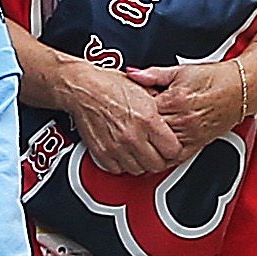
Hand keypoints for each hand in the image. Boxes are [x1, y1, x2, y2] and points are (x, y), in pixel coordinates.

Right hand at [60, 59, 182, 174]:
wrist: (82, 87)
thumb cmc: (109, 85)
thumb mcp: (144, 89)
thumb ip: (160, 109)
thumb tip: (171, 120)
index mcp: (148, 119)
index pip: (173, 150)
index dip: (174, 150)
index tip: (171, 147)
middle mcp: (133, 135)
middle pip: (157, 165)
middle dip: (159, 159)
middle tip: (156, 152)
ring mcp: (117, 146)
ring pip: (138, 170)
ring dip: (141, 163)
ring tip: (139, 152)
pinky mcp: (102, 152)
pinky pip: (118, 170)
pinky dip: (121, 165)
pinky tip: (124, 153)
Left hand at [130, 58, 253, 147]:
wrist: (240, 89)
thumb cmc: (214, 79)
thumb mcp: (180, 71)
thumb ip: (154, 74)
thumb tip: (133, 74)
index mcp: (176, 100)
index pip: (144, 108)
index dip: (136, 105)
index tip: (133, 103)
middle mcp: (183, 119)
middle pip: (150, 128)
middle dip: (142, 123)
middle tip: (136, 118)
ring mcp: (190, 134)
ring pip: (160, 143)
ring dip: (151, 139)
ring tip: (146, 131)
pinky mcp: (197, 144)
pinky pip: (175, 155)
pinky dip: (164, 153)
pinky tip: (157, 147)